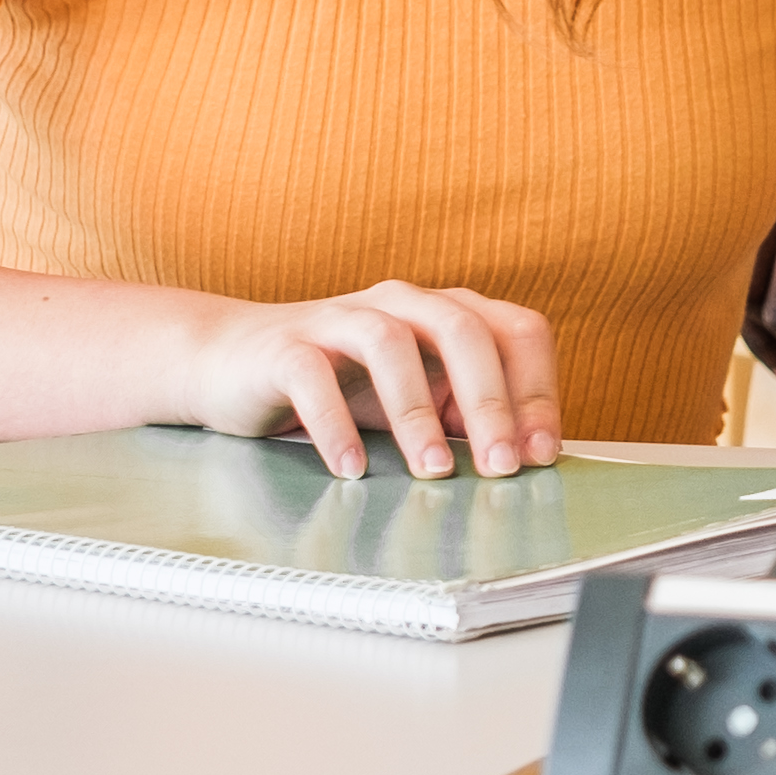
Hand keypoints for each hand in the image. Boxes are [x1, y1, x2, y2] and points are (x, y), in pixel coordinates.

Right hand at [178, 280, 561, 480]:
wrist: (233, 361)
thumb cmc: (341, 381)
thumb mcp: (417, 396)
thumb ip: (466, 412)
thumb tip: (524, 456)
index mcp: (447, 310)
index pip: (517, 332)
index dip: (537, 390)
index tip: (541, 454)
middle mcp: (402, 302)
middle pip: (465, 332)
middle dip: (492, 403)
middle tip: (501, 466)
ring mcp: (341, 317)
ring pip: (392, 345)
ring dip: (418, 413)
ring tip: (432, 471)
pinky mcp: (285, 346)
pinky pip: (313, 377)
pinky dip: (335, 424)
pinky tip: (352, 468)